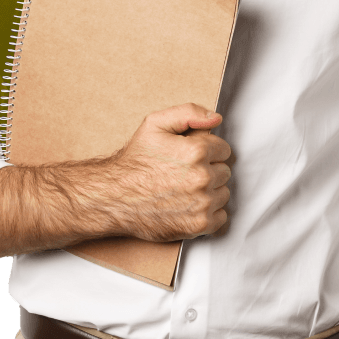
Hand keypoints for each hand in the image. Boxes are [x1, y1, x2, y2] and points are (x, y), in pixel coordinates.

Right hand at [109, 102, 231, 242]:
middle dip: (208, 170)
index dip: (207, 151)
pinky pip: (220, 217)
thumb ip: (189, 113)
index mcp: (197, 151)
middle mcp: (202, 178)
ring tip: (185, 190)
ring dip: (210, 192)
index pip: (223, 149)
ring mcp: (202, 203)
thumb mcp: (155, 124)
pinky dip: (209, 214)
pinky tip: (189, 206)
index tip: (191, 156)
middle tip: (184, 173)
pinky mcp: (198, 225)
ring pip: (223, 194)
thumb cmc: (135, 161)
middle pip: (224, 171)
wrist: (113, 197)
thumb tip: (216, 119)